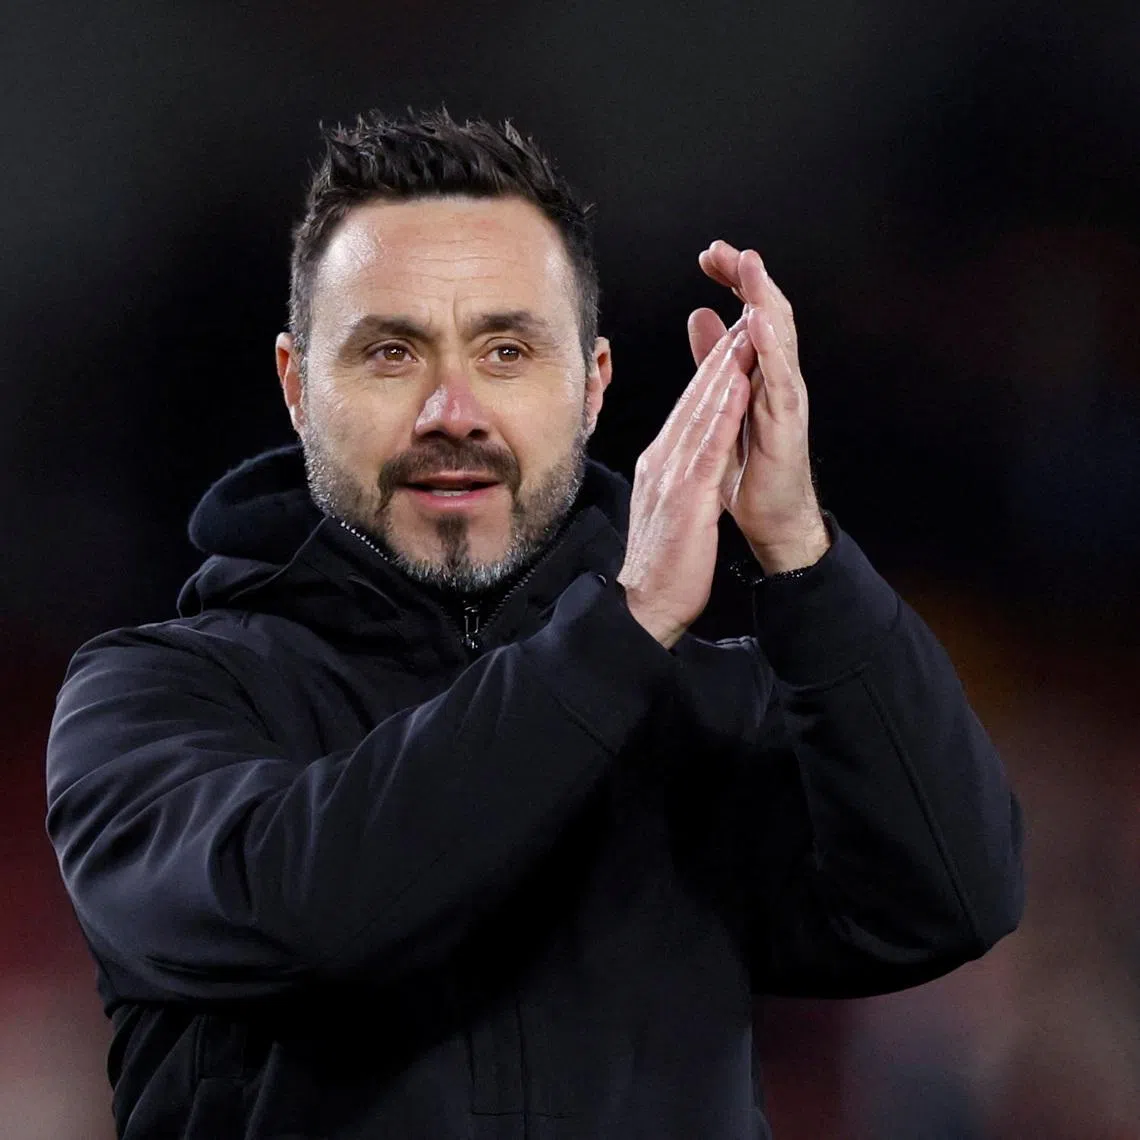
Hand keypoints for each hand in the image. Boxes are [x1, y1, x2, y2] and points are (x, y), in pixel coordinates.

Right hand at [618, 321, 754, 647]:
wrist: (643, 605)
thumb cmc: (660, 564)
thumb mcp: (668, 510)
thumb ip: (674, 479)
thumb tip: (681, 463)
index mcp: (661, 464)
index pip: (690, 411)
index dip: (712, 373)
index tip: (732, 342)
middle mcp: (662, 461)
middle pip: (694, 401)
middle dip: (719, 357)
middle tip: (741, 316)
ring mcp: (670, 476)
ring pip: (701, 413)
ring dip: (723, 370)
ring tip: (743, 333)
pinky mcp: (685, 496)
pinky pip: (707, 445)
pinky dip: (722, 411)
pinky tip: (736, 384)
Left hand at [691, 240, 829, 572]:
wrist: (771, 519)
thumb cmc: (750, 467)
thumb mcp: (724, 406)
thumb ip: (715, 362)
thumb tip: (702, 316)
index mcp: (759, 373)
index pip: (748, 314)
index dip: (733, 283)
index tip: (710, 255)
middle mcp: (776, 379)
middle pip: (766, 315)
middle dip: (748, 279)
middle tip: (726, 249)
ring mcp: (784, 399)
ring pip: (778, 339)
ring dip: (763, 299)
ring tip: (749, 265)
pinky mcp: (786, 424)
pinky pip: (779, 379)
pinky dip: (769, 348)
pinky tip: (756, 322)